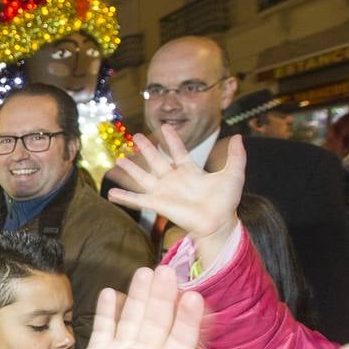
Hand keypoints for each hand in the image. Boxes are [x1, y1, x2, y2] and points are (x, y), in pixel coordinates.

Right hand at [57, 267, 203, 348]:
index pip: (182, 342)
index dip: (189, 320)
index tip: (193, 297)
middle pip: (159, 323)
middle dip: (164, 298)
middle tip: (167, 272)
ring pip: (134, 319)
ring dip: (140, 297)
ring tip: (144, 273)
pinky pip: (105, 328)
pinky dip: (107, 310)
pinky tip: (111, 293)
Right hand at [107, 126, 244, 267]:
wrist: (218, 222)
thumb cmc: (227, 201)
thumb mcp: (234, 174)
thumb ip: (236, 156)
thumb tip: (238, 136)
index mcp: (190, 171)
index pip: (178, 151)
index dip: (172, 139)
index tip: (165, 126)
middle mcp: (174, 180)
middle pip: (156, 160)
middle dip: (146, 148)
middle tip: (136, 136)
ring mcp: (164, 192)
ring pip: (143, 177)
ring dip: (131, 169)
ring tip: (118, 159)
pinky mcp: (157, 204)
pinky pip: (137, 200)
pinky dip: (124, 198)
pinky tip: (110, 194)